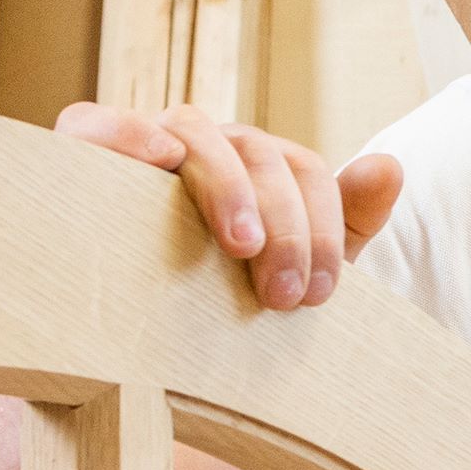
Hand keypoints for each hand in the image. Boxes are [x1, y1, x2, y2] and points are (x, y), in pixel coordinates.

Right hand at [54, 101, 403, 311]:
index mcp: (254, 166)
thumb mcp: (288, 270)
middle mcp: (204, 146)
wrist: (120, 345)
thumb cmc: (214, 299)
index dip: (322, 230)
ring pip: (196, 134)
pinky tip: (159, 158)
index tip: (321, 295)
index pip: (302, 170)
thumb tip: (389, 165)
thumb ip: (346, 224)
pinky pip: (92, 124)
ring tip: (241, 245)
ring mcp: (143, 145)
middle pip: (256, 153)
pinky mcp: (81, 157)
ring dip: (226, 185)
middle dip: (284, 225)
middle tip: (285, 296)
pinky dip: (126, 131)